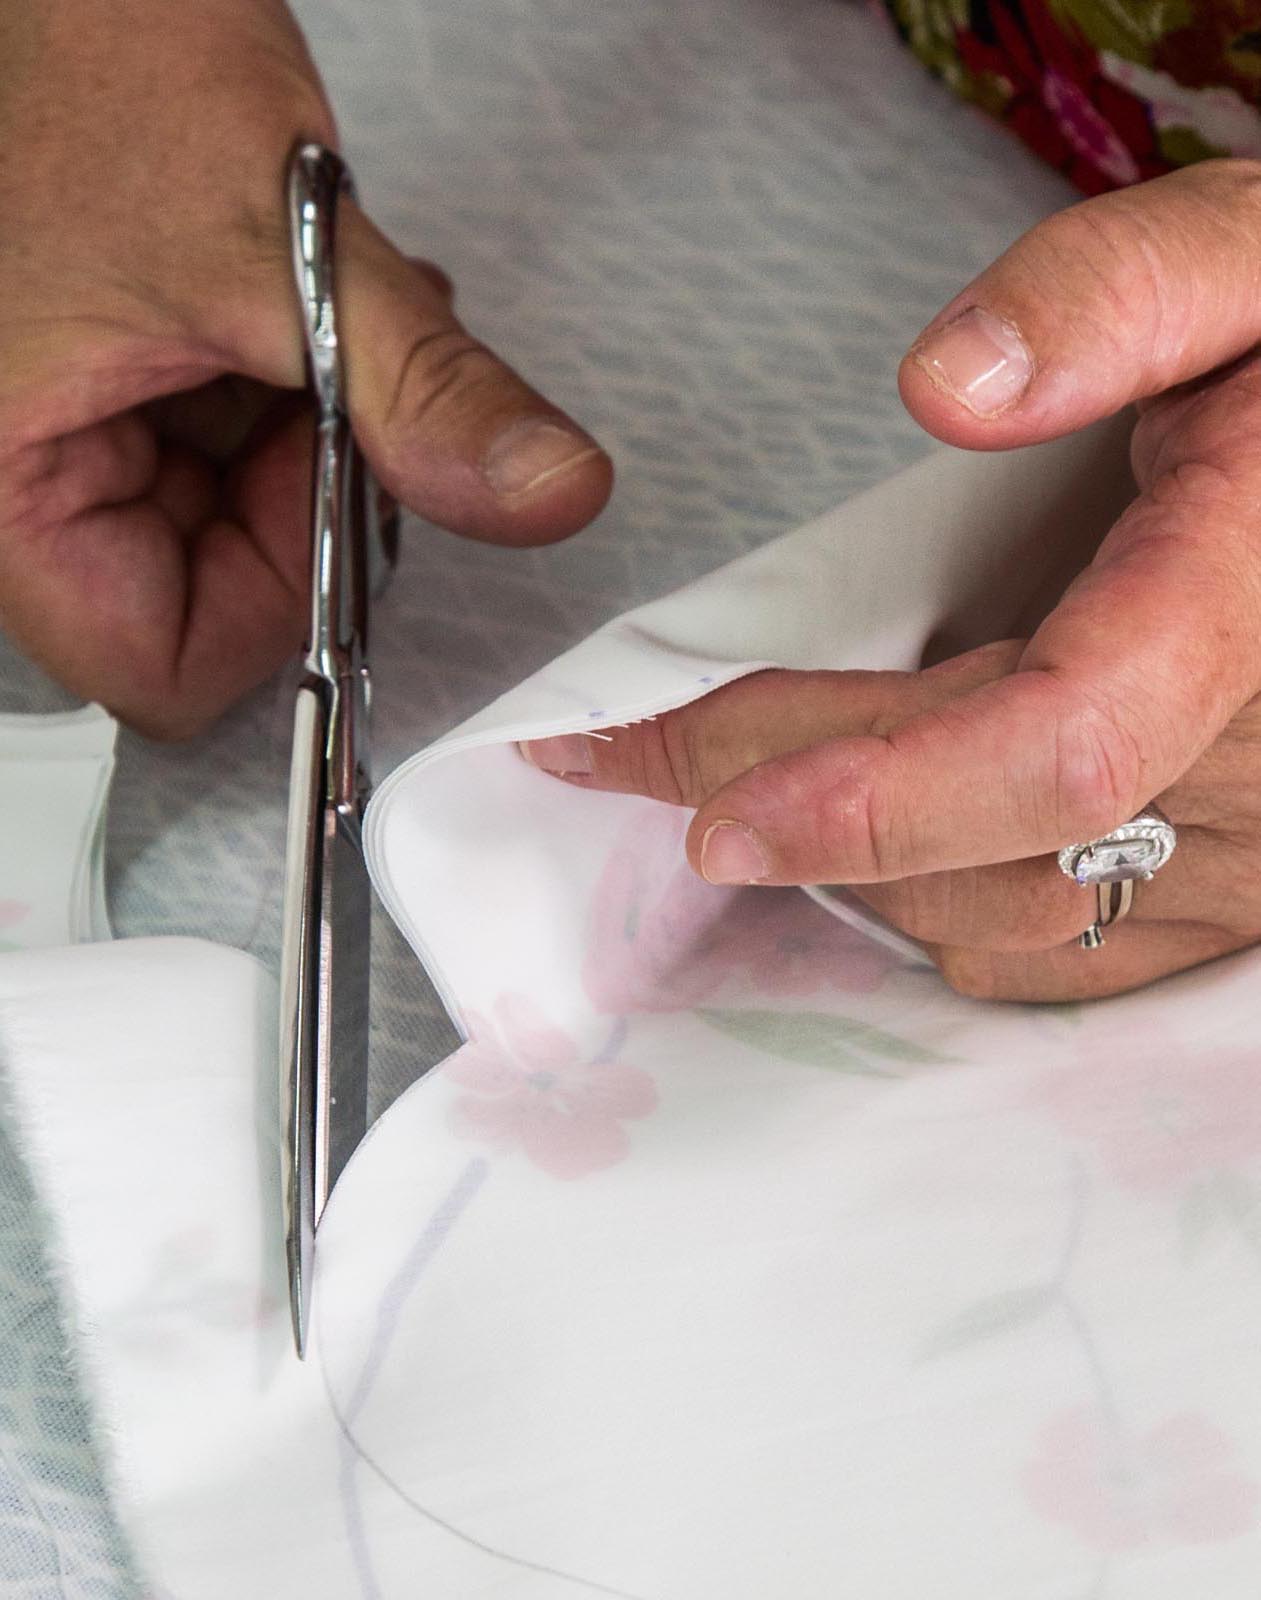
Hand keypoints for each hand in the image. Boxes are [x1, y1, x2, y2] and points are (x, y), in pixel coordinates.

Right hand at [0, 0, 610, 736]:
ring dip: (317, 450)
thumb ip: (427, 393)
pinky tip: (315, 319)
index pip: (156, 669)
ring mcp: (77, 443)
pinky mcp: (124, 402)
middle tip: (343, 398)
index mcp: (6, 479)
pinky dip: (301, 408)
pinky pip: (233, 465)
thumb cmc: (111, 62)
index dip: (275, 617)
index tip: (337, 508)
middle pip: (205, 606)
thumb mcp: (289, 250)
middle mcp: (27, 480)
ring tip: (330, 329)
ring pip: (233, 536)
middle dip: (305, 511)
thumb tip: (546, 494)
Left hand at [522, 160, 1260, 1001]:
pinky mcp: (1253, 899)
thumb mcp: (1257, 262)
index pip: (1058, 744)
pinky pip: (1071, 957)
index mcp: (1251, 601)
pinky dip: (950, 904)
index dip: (872, 795)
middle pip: (988, 845)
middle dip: (787, 801)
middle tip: (630, 746)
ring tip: (749, 769)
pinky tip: (891, 827)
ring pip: (1012, 923)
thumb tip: (941, 389)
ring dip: (859, 862)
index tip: (697, 800)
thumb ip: (1122, 297)